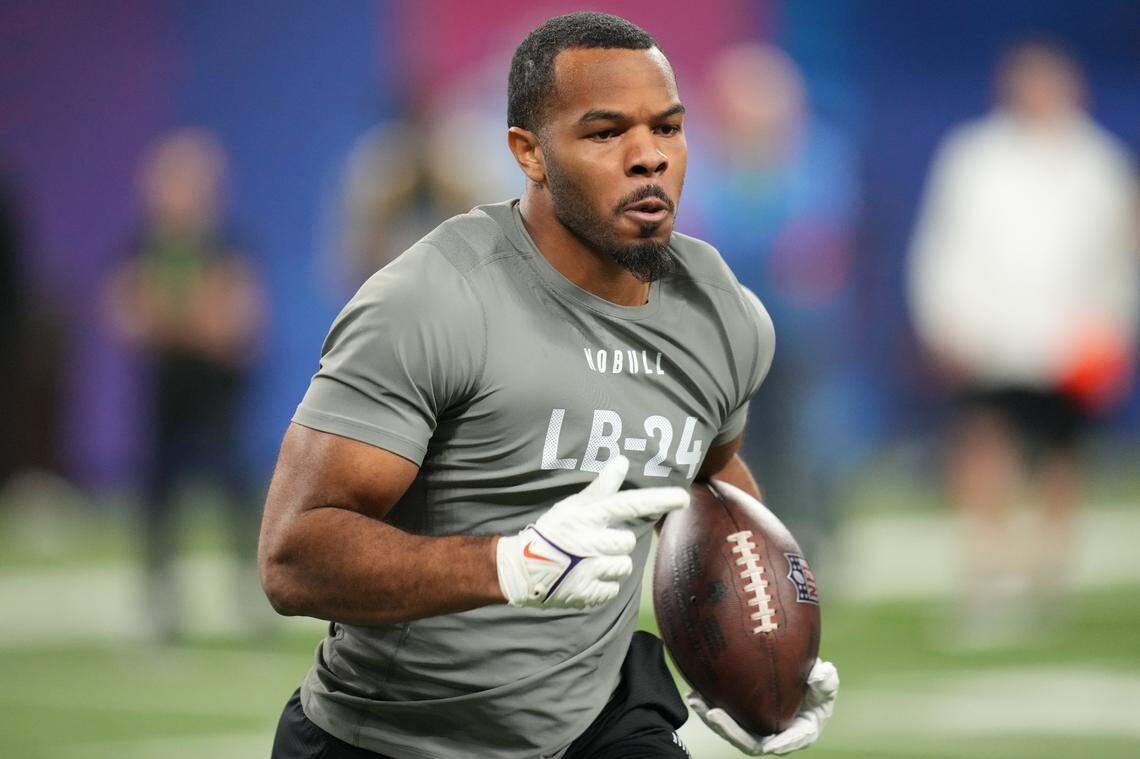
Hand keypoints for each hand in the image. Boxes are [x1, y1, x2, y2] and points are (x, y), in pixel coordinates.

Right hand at [496, 455, 687, 608]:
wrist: (521, 570)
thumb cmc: (552, 533)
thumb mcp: (572, 506)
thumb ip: (601, 487)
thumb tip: (622, 460)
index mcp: (589, 517)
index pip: (630, 504)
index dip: (658, 500)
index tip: (683, 497)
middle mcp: (591, 542)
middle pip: (627, 542)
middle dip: (615, 544)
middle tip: (593, 545)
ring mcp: (590, 570)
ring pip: (623, 567)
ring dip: (611, 566)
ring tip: (588, 563)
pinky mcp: (587, 594)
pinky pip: (612, 590)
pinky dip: (602, 587)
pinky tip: (585, 579)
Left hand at [686, 659, 838, 754]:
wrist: (798, 680)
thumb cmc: (816, 687)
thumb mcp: (825, 685)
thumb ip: (825, 681)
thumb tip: (820, 673)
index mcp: (796, 733)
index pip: (785, 743)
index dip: (780, 745)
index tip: (771, 746)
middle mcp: (771, 735)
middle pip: (748, 740)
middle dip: (729, 730)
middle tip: (713, 714)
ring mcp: (754, 727)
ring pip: (730, 728)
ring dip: (710, 717)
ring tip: (695, 700)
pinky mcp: (740, 716)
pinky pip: (723, 714)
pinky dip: (707, 704)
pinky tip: (693, 691)